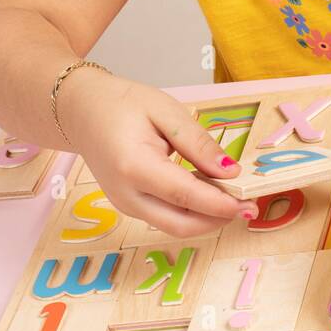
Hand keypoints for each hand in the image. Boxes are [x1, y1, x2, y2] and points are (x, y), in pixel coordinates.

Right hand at [58, 67, 250, 235]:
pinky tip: (208, 192)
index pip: (185, 195)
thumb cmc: (121, 104)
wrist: (80, 110)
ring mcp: (124, 204)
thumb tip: (230, 171)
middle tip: (249, 206)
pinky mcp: (128, 206)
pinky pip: (165, 217)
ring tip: (234, 197)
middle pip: (181, 224)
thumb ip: (198, 143)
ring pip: (174, 226)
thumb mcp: (165, 110)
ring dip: (207, 218)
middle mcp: (126, 194)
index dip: (220, 204)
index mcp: (134, 166)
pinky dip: (191, 211)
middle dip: (218, 220)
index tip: (249, 203)